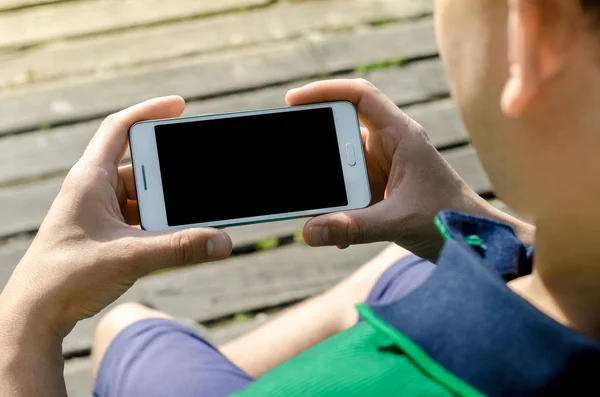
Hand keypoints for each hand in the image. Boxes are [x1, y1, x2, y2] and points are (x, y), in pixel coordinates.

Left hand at [0, 96, 232, 338]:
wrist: (35, 314)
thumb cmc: (64, 278)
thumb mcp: (129, 257)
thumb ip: (180, 249)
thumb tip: (223, 241)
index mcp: (90, 179)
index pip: (120, 128)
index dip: (149, 111)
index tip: (180, 107)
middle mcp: (95, 190)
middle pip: (142, 167)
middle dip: (171, 175)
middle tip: (200, 181)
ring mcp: (100, 213)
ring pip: (144, 198)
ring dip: (167, 208)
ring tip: (191, 220)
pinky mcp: (106, 234)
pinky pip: (141, 220)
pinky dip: (160, 226)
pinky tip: (176, 241)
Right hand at [287, 79, 490, 260]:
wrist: (473, 241)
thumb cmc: (450, 220)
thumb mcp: (399, 221)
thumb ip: (353, 227)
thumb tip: (309, 231)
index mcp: (401, 136)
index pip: (360, 97)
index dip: (325, 91)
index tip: (292, 101)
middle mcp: (390, 145)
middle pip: (342, 130)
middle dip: (316, 145)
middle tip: (290, 156)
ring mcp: (383, 167)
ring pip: (341, 163)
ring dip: (326, 182)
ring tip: (309, 200)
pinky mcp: (379, 187)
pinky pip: (347, 188)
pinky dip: (335, 204)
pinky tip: (329, 224)